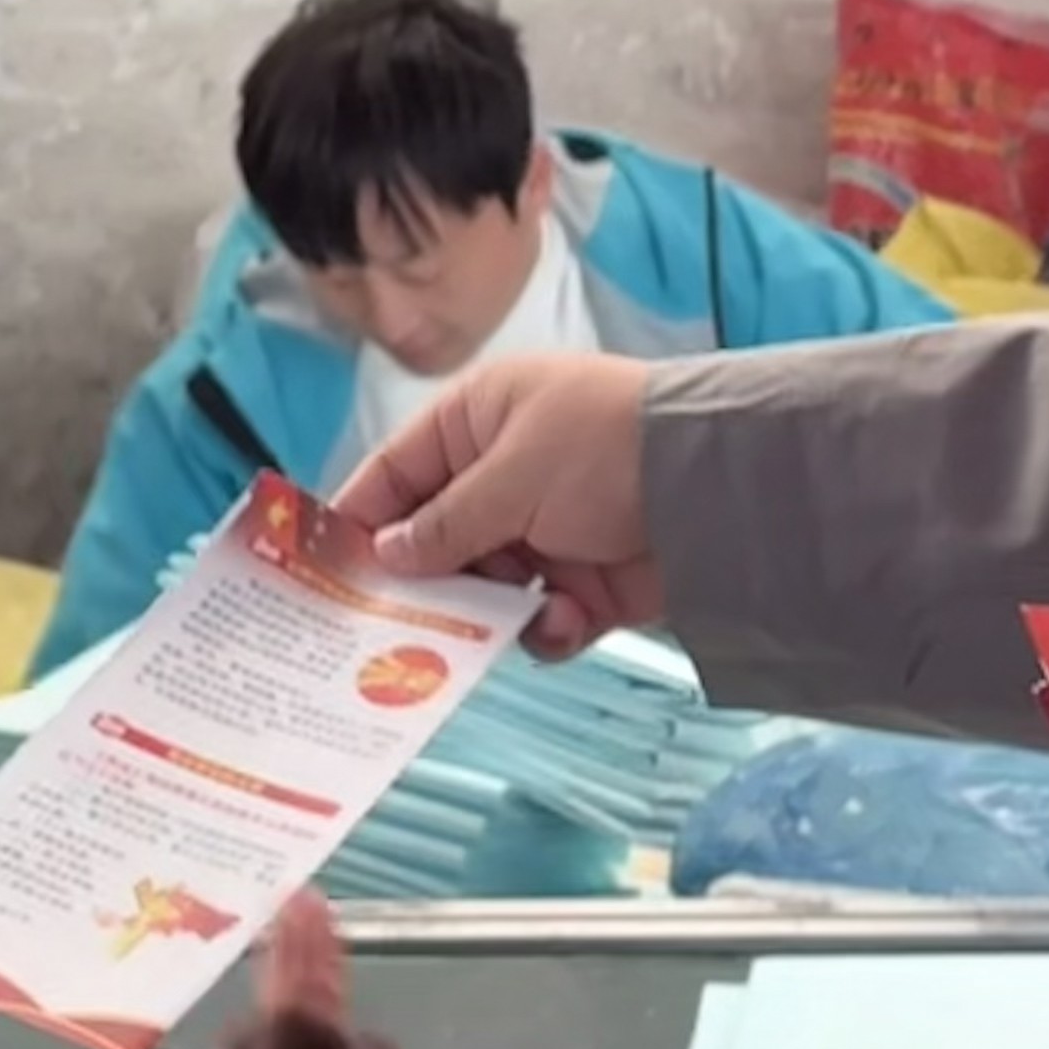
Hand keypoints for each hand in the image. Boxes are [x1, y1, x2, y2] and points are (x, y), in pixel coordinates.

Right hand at [330, 355, 659, 653]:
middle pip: (435, 542)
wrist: (719, 483)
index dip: (362, 520)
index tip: (329, 570)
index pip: (396, 472)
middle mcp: (507, 474)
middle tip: (395, 626)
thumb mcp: (511, 477)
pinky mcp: (588, 580)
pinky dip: (546, 627)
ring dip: (490, 612)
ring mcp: (548, 529)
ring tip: (498, 622)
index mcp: (478, 421)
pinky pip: (539, 618)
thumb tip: (389, 555)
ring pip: (485, 589)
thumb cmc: (611, 444)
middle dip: (426, 584)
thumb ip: (444, 524)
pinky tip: (565, 618)